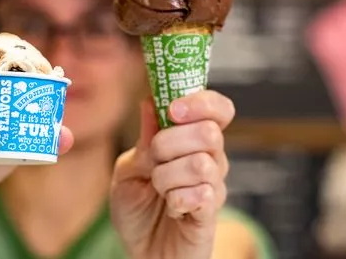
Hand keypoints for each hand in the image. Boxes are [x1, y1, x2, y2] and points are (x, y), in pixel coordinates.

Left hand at [110, 91, 234, 258]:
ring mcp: (213, 186)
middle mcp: (210, 158)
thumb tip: (150, 101)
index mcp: (191, 140)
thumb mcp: (128, 169)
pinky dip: (175, 199)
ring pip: (200, 163)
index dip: (201, 102)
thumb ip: (143, 139)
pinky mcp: (211, 212)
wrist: (141, 250)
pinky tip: (171, 207)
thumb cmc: (137, 208)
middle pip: (208, 132)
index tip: (173, 110)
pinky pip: (202, 194)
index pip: (217, 108)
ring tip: (158, 190)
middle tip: (154, 160)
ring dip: (166, 176)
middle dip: (169, 143)